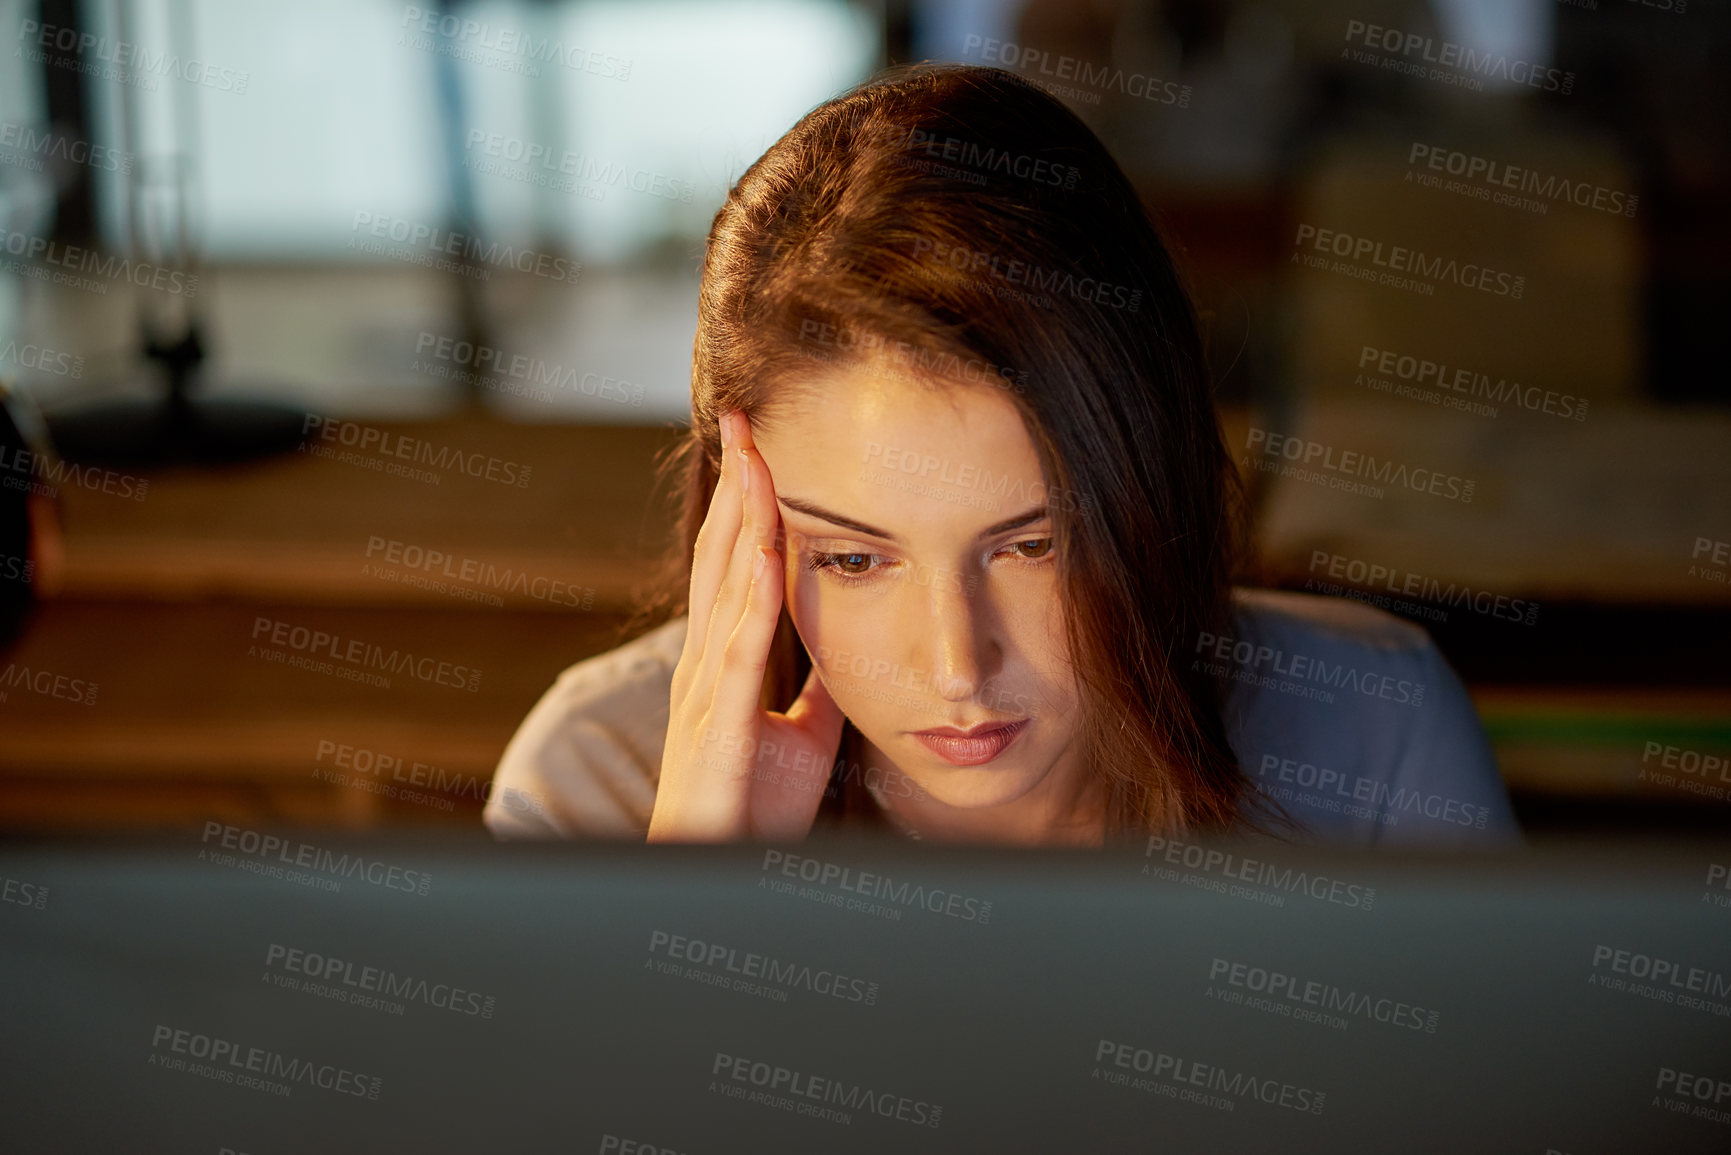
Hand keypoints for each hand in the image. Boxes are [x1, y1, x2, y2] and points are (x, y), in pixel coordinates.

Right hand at [647, 410, 847, 841]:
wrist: (719, 867)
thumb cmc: (751, 807)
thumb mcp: (800, 734)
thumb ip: (815, 688)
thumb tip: (849, 647)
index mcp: (722, 660)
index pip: (734, 564)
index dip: (747, 505)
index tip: (761, 447)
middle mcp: (706, 659)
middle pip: (721, 552)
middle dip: (735, 483)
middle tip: (744, 416)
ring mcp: (706, 683)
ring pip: (726, 579)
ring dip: (741, 513)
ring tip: (753, 452)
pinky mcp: (719, 717)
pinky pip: (740, 641)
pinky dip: (750, 587)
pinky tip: (763, 542)